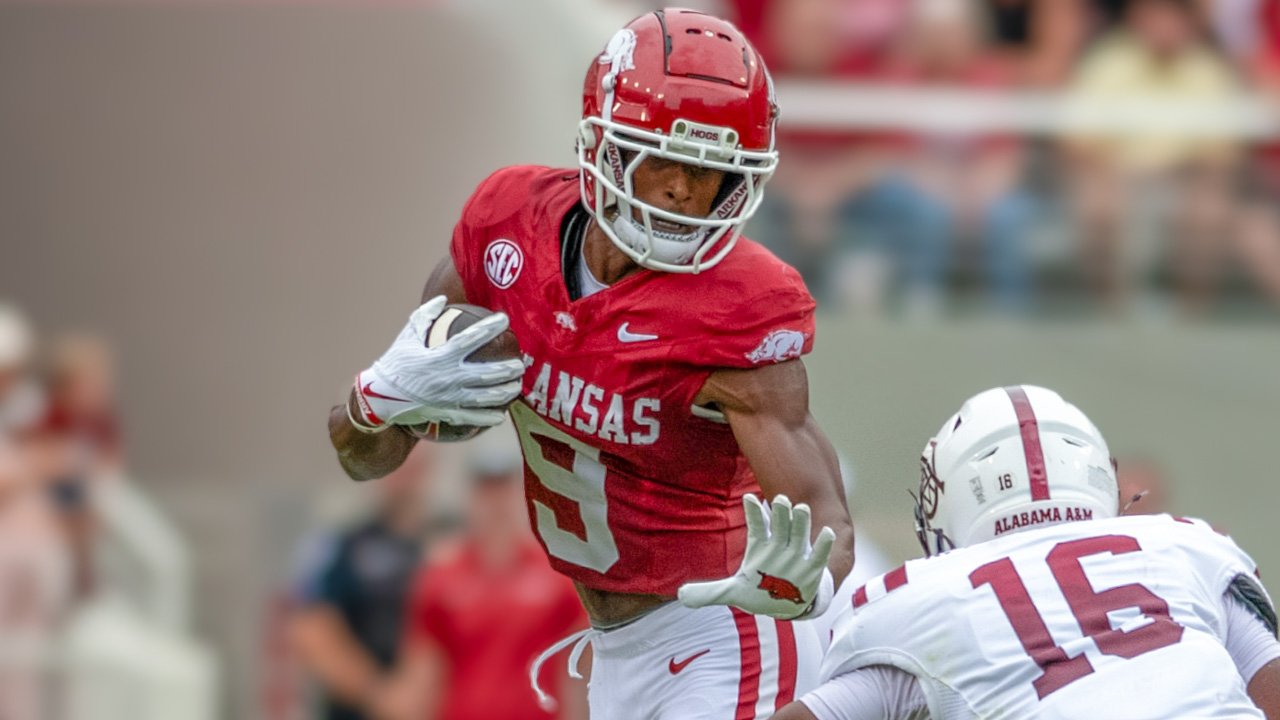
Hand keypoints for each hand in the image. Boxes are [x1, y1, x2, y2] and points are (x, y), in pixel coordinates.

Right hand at [350, 296, 524, 430]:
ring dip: (504, 392)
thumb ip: (426, 315)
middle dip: (507, 368)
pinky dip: (487, 417)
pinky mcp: (445, 414)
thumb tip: (442, 298)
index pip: (471, 339)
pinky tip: (501, 416)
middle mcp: (448, 378)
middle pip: (486, 373)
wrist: (379, 397)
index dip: (489, 328)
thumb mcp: (407, 335)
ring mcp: (448, 398)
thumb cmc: (394, 363)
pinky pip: (471, 417)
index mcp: (439, 356)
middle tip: (522, 363)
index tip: (505, 319)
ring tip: (518, 387)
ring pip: (484, 396)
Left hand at [678, 493, 835, 619]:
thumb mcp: (732, 592)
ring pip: (798, 534)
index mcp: (760, 546)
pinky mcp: (811, 569)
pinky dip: (821, 545)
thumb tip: (681, 596)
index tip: (749, 497)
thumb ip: (708, 593)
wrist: (783, 605)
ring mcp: (796, 555)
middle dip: (779, 512)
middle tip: (779, 498)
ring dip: (800, 522)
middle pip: (779, 525)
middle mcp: (778, 546)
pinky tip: (825, 532)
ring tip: (800, 507)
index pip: (756, 526)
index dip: (753, 512)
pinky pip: (817, 555)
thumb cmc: (758, 592)